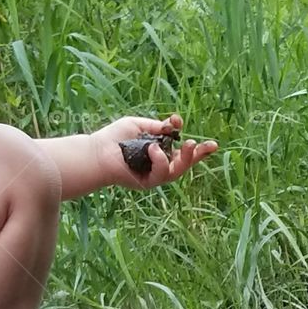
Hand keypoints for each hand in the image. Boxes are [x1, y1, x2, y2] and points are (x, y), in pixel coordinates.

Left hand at [89, 113, 217, 189]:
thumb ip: (157, 126)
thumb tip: (174, 124)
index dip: (197, 148)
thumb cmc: (114, 138)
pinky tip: (154, 149)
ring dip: (186, 158)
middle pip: (185, 164)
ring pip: (176, 171)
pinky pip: (160, 174)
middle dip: (199, 155)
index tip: (211, 142)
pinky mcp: (146, 183)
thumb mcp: (140, 125)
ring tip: (190, 143)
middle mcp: (158, 165)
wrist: (96, 151)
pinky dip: (160, 160)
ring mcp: (153, 176)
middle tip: (209, 145)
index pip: (183, 151)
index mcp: (160, 151)